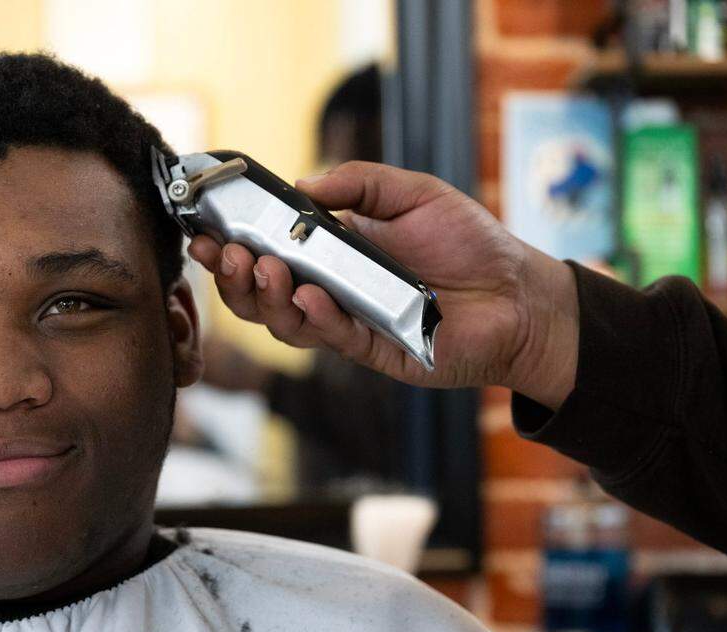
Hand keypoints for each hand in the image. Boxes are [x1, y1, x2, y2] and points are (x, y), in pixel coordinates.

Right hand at [186, 161, 578, 409]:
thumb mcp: (413, 194)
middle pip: (261, 295)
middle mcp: (331, 290)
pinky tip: (312, 296)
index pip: (267, 251)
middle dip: (234, 276)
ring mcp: (348, 323)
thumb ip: (359, 184)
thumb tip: (302, 184)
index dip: (232, 244)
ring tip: (264, 270)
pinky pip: (332, 338)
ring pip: (285, 323)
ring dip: (266, 298)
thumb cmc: (471, 243)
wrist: (520, 294)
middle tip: (227, 254)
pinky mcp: (374, 351)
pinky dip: (316, 318)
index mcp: (333, 253)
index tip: (206, 230)